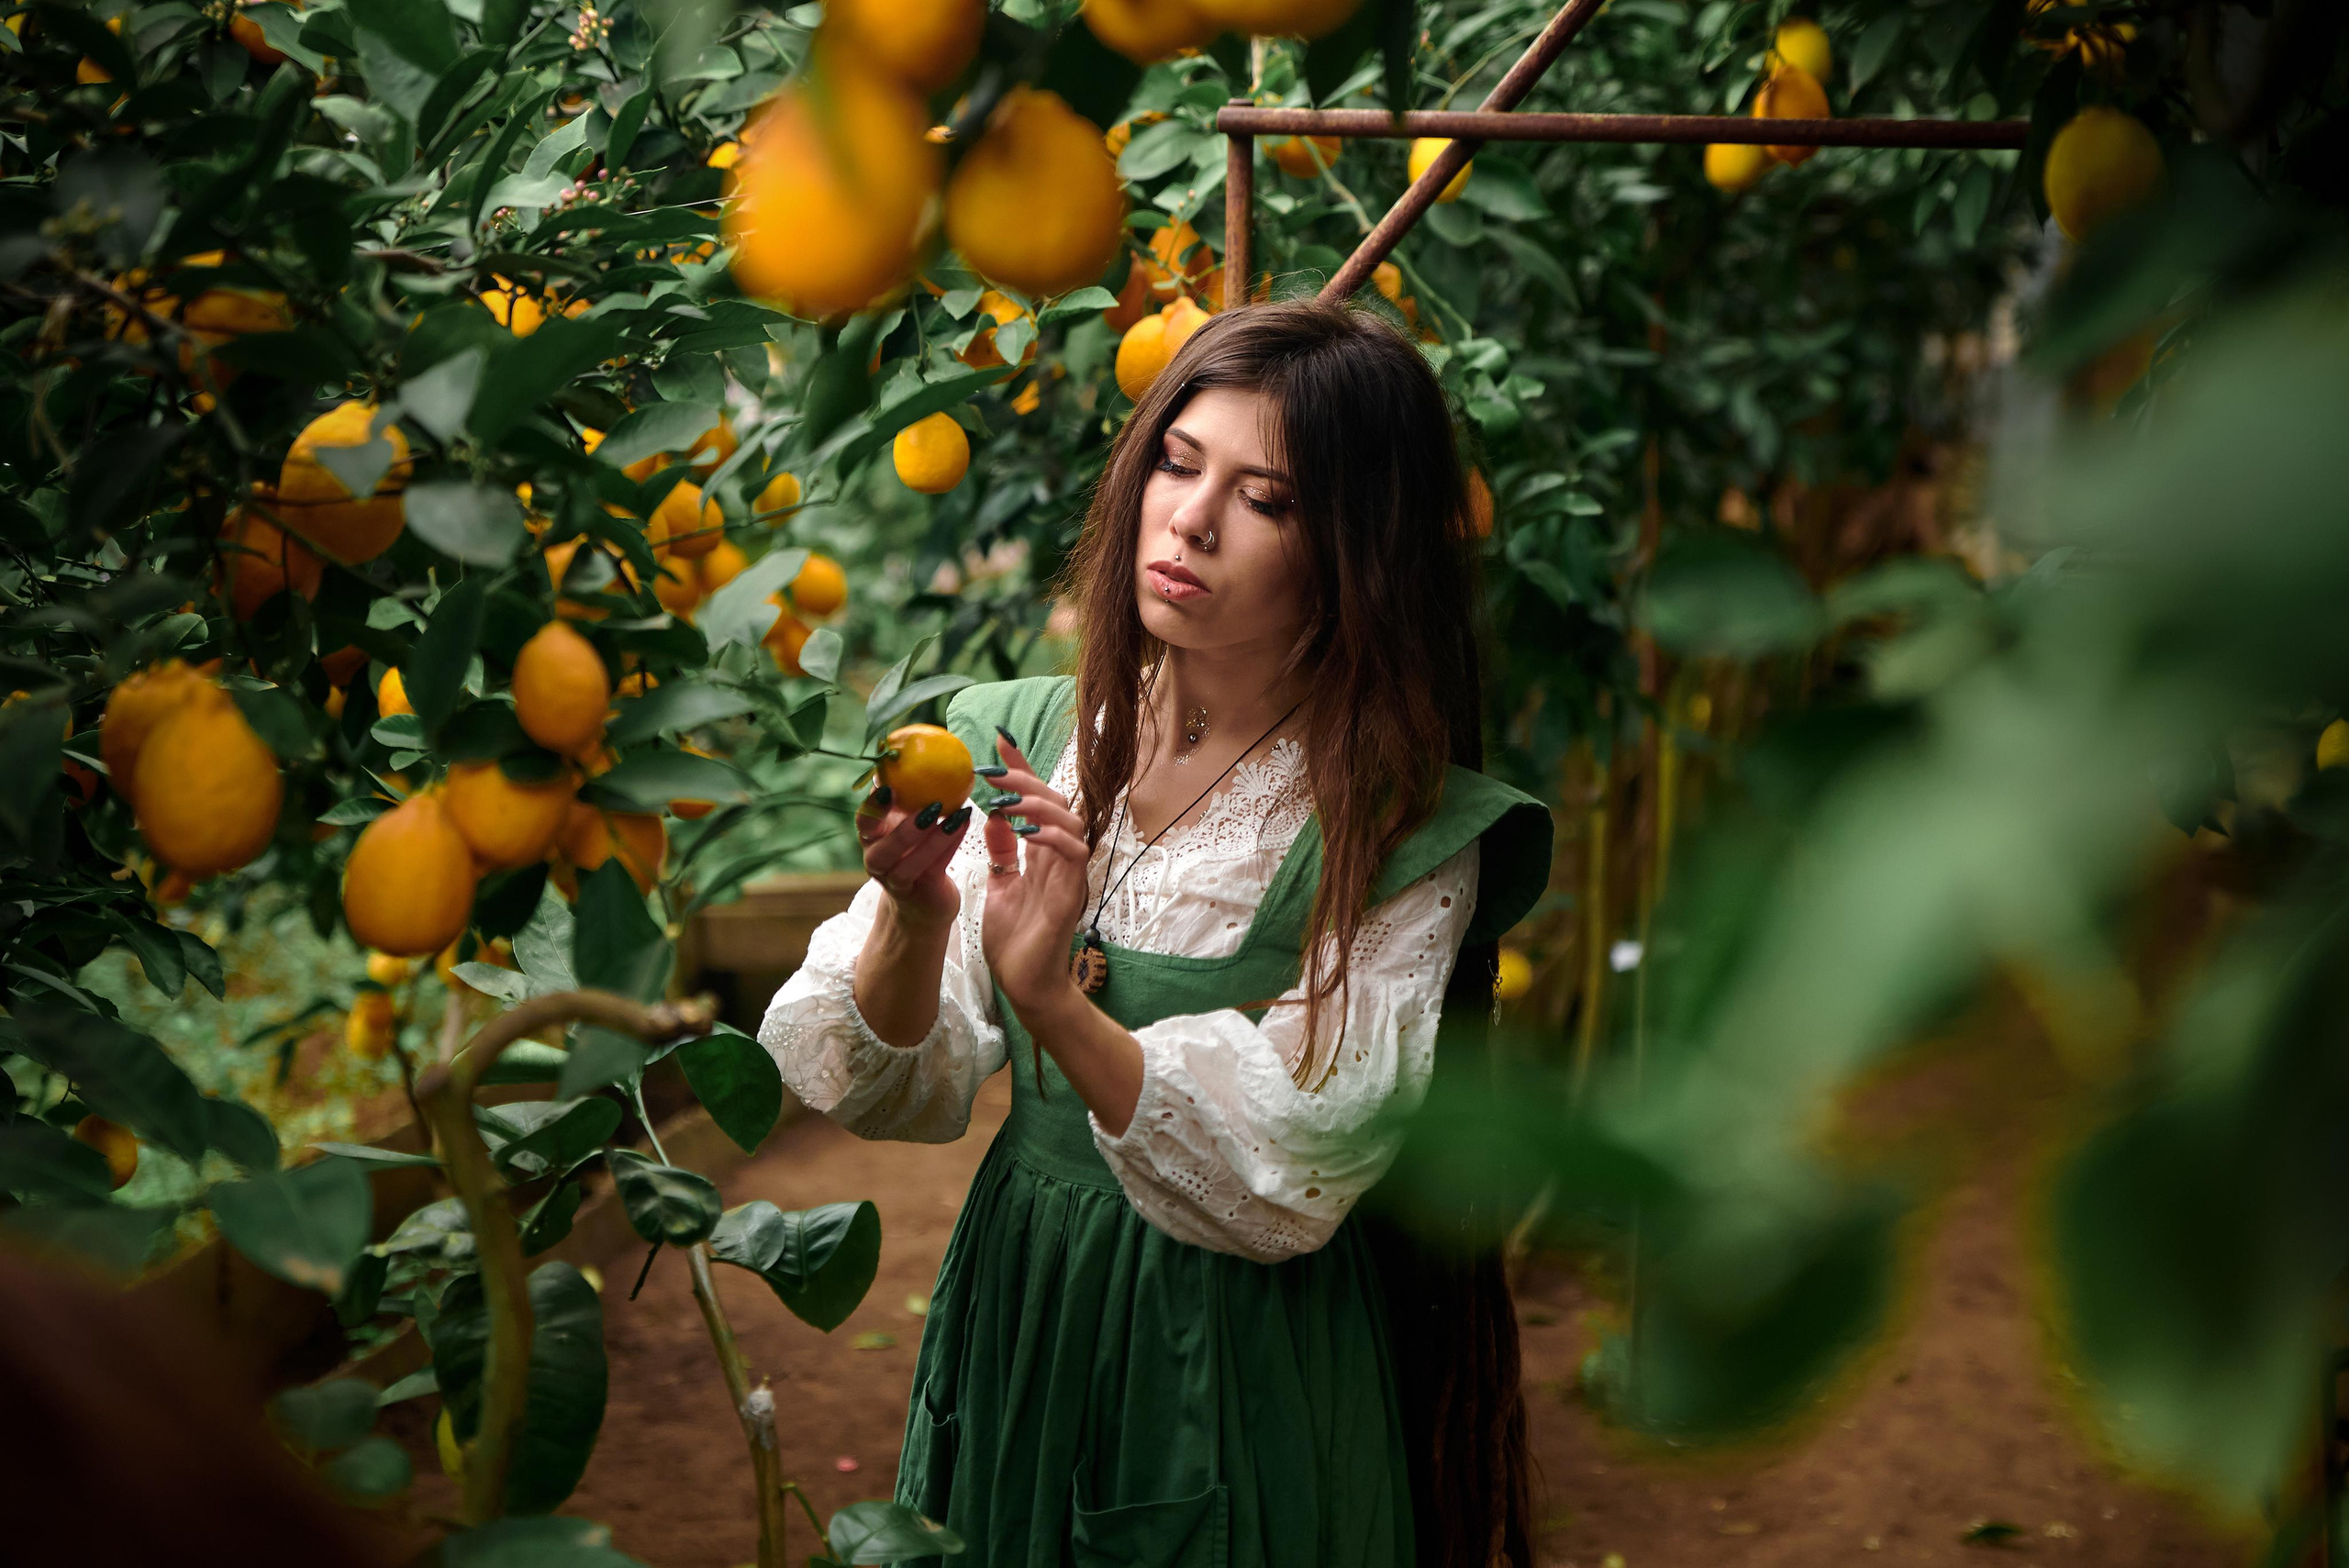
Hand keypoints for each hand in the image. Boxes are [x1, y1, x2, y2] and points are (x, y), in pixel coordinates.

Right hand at [855, 786, 972, 936]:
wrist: (922, 901)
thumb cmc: (914, 850)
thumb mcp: (906, 821)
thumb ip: (909, 795)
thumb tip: (919, 748)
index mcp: (871, 837)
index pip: (864, 820)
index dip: (873, 806)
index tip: (888, 786)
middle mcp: (877, 860)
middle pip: (880, 850)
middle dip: (903, 829)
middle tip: (930, 807)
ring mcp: (895, 881)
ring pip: (906, 865)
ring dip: (932, 840)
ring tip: (953, 817)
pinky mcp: (919, 893)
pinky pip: (933, 869)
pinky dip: (948, 847)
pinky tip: (963, 825)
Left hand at [977, 732, 1091, 1014]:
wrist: (1025, 985)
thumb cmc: (1015, 940)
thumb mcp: (1000, 886)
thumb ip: (1001, 852)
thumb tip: (991, 815)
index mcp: (1042, 853)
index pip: (1035, 800)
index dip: (1021, 769)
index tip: (998, 740)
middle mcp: (1060, 858)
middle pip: (1055, 801)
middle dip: (1023, 779)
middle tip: (989, 769)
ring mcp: (1069, 874)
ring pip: (1067, 819)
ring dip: (1034, 803)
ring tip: (1000, 798)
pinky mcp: (1071, 893)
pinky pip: (1072, 852)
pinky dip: (1050, 834)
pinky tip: (1023, 829)